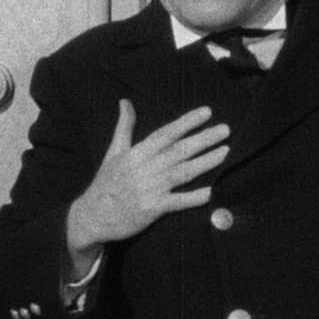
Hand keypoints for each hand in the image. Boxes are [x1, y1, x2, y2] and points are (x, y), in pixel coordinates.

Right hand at [66, 101, 228, 268]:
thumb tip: (125, 102)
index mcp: (136, 153)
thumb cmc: (105, 183)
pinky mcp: (153, 209)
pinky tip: (212, 191)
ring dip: (206, 162)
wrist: (92, 216)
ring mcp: (150, 189)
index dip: (187, 122)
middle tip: (225, 129)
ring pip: (183, 172)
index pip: (166, 133)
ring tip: (226, 151)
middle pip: (179, 150)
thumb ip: (124, 127)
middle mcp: (145, 168)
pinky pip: (178, 201)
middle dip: (204, 139)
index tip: (207, 112)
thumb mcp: (112, 152)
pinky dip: (195, 197)